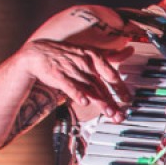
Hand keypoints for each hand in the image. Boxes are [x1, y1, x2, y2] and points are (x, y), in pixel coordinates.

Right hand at [17, 38, 132, 121]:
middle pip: (101, 85)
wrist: (37, 53)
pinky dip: (77, 93)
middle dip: (111, 100)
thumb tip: (128, 50)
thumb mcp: (87, 52)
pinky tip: (84, 102)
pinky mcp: (58, 76)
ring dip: (100, 101)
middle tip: (119, 113)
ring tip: (109, 113)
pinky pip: (69, 85)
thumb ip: (107, 58)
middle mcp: (84, 64)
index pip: (110, 73)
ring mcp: (71, 70)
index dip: (120, 87)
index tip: (127, 99)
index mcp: (92, 57)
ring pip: (88, 88)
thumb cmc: (65, 55)